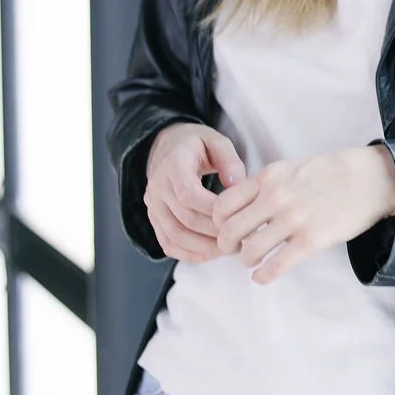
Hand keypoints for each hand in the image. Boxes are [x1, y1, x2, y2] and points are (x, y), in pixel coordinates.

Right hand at [143, 122, 246, 262]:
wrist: (166, 146)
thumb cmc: (196, 144)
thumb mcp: (216, 140)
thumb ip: (229, 159)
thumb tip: (237, 184)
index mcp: (173, 165)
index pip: (188, 194)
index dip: (213, 211)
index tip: (238, 217)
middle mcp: (158, 187)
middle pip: (185, 219)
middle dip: (215, 233)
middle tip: (242, 240)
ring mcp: (153, 205)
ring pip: (175, 236)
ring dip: (203, 248)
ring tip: (229, 249)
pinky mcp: (154, 218)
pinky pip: (167, 243)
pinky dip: (188, 254)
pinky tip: (210, 254)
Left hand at [211, 144, 394, 284]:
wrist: (368, 179)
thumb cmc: (329, 173)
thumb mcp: (290, 168)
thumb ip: (265, 185)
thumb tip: (241, 208)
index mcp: (268, 177)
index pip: (222, 204)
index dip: (217, 223)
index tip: (225, 229)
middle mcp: (275, 197)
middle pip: (230, 231)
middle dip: (226, 246)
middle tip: (233, 250)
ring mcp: (293, 220)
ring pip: (250, 251)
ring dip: (246, 261)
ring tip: (252, 262)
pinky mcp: (312, 240)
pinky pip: (276, 266)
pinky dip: (263, 276)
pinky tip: (262, 276)